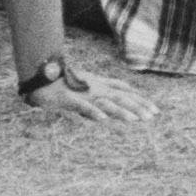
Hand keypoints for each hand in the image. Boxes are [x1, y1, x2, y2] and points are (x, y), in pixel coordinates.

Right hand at [23, 62, 152, 123]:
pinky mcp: (70, 99)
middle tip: (153, 116)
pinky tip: (103, 119)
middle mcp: (95, 88)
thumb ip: (98, 91)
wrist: (40, 76)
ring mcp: (83, 93)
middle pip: (120, 98)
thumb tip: (110, 106)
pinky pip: (83, 106)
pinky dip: (93, 111)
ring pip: (106, 103)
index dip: (139, 99)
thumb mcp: (84, 84)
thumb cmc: (61, 81)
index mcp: (99, 84)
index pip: (124, 91)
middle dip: (137, 106)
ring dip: (121, 111)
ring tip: (136, 119)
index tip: (154, 109)